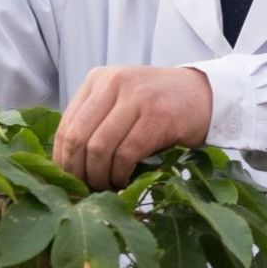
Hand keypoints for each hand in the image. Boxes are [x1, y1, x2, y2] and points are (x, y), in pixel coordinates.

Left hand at [53, 65, 211, 189]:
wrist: (204, 94)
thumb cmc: (158, 104)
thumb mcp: (121, 101)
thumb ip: (96, 121)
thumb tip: (67, 164)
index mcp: (98, 79)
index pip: (66, 125)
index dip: (62, 160)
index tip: (69, 180)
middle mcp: (113, 83)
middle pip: (78, 138)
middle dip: (78, 171)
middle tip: (85, 189)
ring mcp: (136, 98)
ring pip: (99, 148)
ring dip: (99, 176)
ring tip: (106, 186)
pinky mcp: (157, 116)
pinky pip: (126, 154)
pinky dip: (121, 174)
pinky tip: (124, 181)